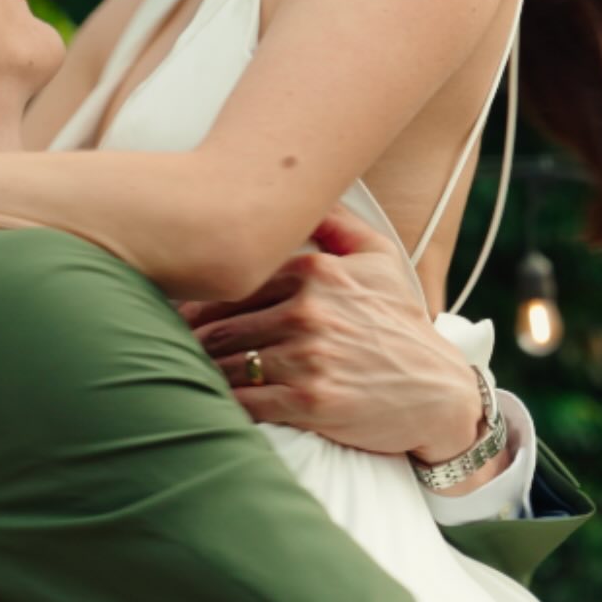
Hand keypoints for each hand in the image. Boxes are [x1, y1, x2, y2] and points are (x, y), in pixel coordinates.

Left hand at [182, 203, 482, 459]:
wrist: (441, 394)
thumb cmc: (403, 327)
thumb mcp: (383, 261)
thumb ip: (339, 225)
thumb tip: (304, 193)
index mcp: (315, 273)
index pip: (232, 283)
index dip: (197, 302)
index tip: (176, 316)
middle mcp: (309, 311)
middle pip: (219, 325)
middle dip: (187, 340)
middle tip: (160, 351)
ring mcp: (309, 357)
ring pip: (226, 363)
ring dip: (198, 374)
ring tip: (175, 381)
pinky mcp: (310, 401)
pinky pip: (245, 403)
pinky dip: (221, 406)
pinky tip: (208, 409)